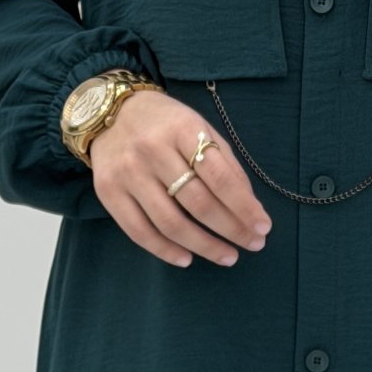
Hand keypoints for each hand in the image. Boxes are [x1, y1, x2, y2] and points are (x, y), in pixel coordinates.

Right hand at [89, 89, 271, 268]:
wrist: (109, 112)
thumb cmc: (165, 123)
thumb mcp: (200, 128)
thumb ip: (224, 163)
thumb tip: (249, 206)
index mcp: (183, 129)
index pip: (219, 176)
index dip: (244, 206)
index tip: (263, 226)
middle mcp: (153, 151)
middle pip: (198, 202)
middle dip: (231, 229)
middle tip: (253, 244)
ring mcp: (128, 173)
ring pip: (170, 223)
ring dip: (204, 246)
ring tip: (227, 256)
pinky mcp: (108, 192)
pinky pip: (138, 231)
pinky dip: (165, 250)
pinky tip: (187, 258)